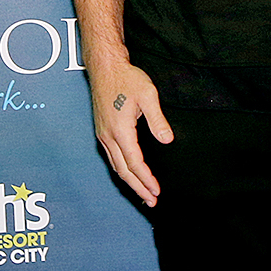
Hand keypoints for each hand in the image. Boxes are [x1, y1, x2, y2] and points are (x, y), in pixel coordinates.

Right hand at [89, 60, 170, 205]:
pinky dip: (123, 170)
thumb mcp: (148, 95)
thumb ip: (157, 119)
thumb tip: (167, 140)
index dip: (146, 179)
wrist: (105, 68)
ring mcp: (103, 135)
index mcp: (120, 131)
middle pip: (123, 170)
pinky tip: (131, 173)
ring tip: (143, 193)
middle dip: (138, 188)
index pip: (134, 162)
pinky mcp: (103, 131)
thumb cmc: (127, 79)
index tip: (156, 191)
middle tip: (151, 201)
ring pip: (116, 166)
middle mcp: (108, 137)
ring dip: (130, 181)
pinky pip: (113, 157)